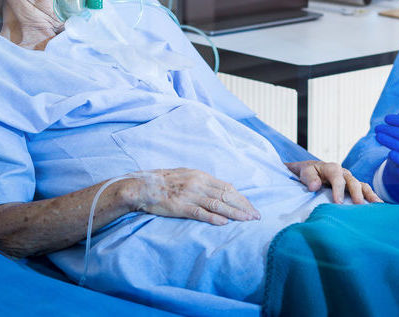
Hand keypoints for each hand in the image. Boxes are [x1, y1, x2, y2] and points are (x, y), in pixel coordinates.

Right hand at [131, 168, 260, 224]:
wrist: (143, 186)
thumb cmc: (164, 181)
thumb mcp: (187, 175)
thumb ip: (202, 182)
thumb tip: (219, 189)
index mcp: (201, 176)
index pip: (227, 187)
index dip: (241, 197)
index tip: (251, 206)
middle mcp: (198, 184)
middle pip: (226, 195)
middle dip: (243, 206)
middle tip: (256, 216)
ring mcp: (190, 195)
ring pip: (218, 204)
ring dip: (234, 213)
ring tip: (247, 220)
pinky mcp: (181, 207)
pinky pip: (200, 213)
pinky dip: (214, 218)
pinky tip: (225, 223)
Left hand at [285, 160, 381, 203]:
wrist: (311, 171)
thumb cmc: (308, 173)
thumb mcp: (304, 172)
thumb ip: (309, 178)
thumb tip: (314, 186)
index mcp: (331, 168)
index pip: (337, 177)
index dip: (338, 189)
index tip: (337, 203)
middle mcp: (344, 173)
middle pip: (352, 181)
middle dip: (356, 193)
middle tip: (358, 205)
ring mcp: (351, 180)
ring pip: (362, 186)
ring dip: (370, 195)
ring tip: (377, 206)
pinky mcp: (354, 187)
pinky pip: (365, 191)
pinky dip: (372, 197)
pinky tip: (379, 207)